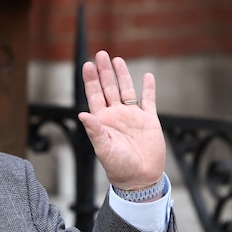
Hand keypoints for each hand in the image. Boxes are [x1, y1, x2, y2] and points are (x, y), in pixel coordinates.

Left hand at [77, 50, 165, 190]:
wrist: (140, 178)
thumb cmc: (118, 167)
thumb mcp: (104, 149)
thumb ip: (94, 131)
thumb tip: (82, 114)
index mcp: (103, 121)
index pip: (95, 96)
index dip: (91, 80)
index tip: (87, 65)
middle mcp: (116, 116)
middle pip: (109, 88)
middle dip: (104, 72)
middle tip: (100, 54)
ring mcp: (132, 117)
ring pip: (126, 91)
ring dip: (122, 75)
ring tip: (117, 60)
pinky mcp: (149, 121)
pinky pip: (148, 101)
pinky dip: (148, 88)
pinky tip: (147, 76)